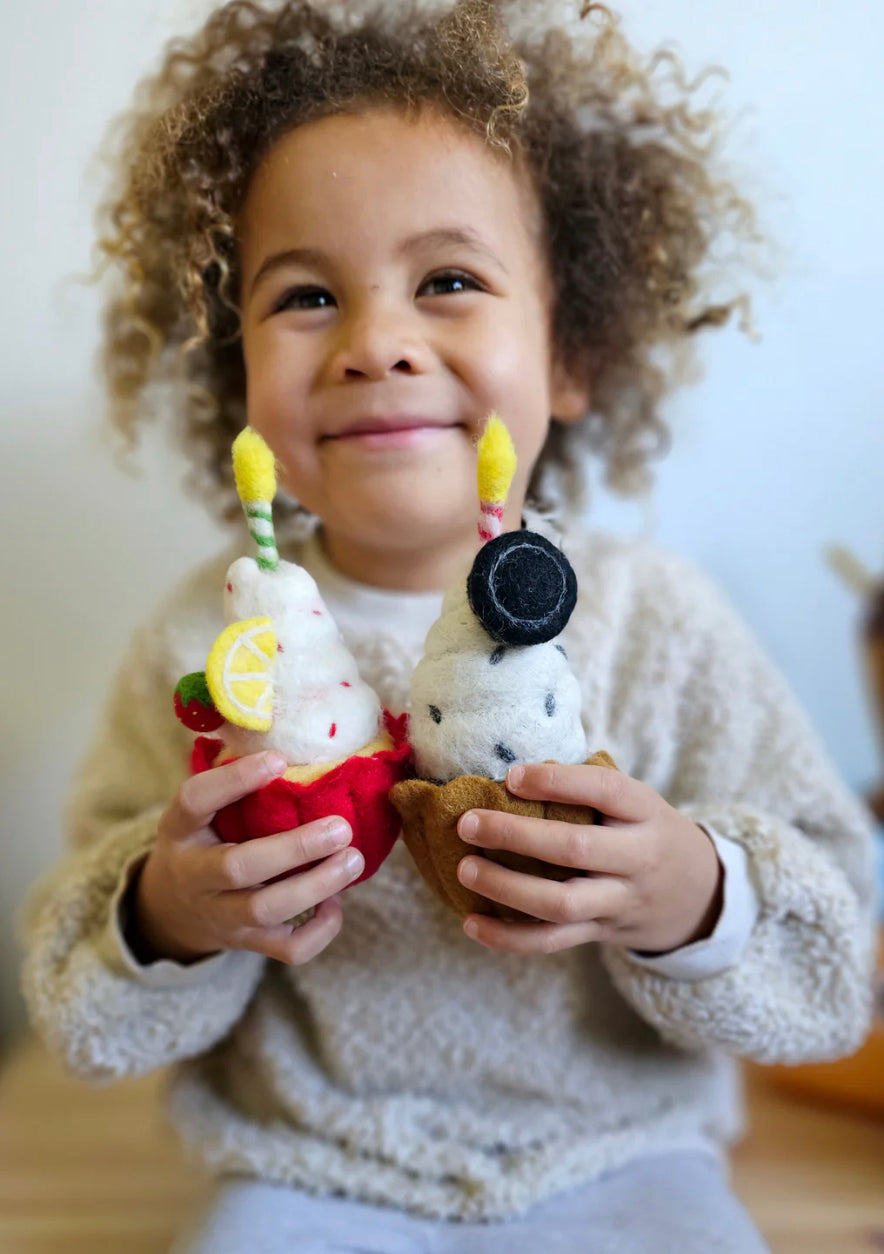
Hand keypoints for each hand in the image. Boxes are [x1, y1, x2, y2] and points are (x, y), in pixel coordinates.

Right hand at [131, 751, 364, 965]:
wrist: (173, 909)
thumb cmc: (203, 839)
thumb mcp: (200, 811)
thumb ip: (231, 782)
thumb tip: (290, 736)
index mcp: (179, 830)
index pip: (195, 800)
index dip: (234, 780)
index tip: (278, 758)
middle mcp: (194, 875)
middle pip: (239, 867)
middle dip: (295, 848)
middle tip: (341, 827)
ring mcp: (220, 915)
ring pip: (265, 910)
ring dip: (316, 885)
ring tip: (353, 858)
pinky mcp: (247, 943)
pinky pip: (288, 948)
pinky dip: (320, 930)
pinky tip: (336, 901)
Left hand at [456, 763, 723, 955]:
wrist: (696, 894)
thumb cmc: (644, 831)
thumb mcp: (635, 801)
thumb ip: (587, 788)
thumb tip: (511, 773)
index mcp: (645, 813)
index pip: (605, 790)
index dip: (557, 782)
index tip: (511, 776)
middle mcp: (637, 859)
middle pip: (576, 849)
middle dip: (516, 836)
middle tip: (468, 824)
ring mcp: (619, 902)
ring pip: (561, 904)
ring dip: (507, 889)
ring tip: (465, 869)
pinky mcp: (600, 934)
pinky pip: (552, 942)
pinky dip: (509, 937)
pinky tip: (472, 923)